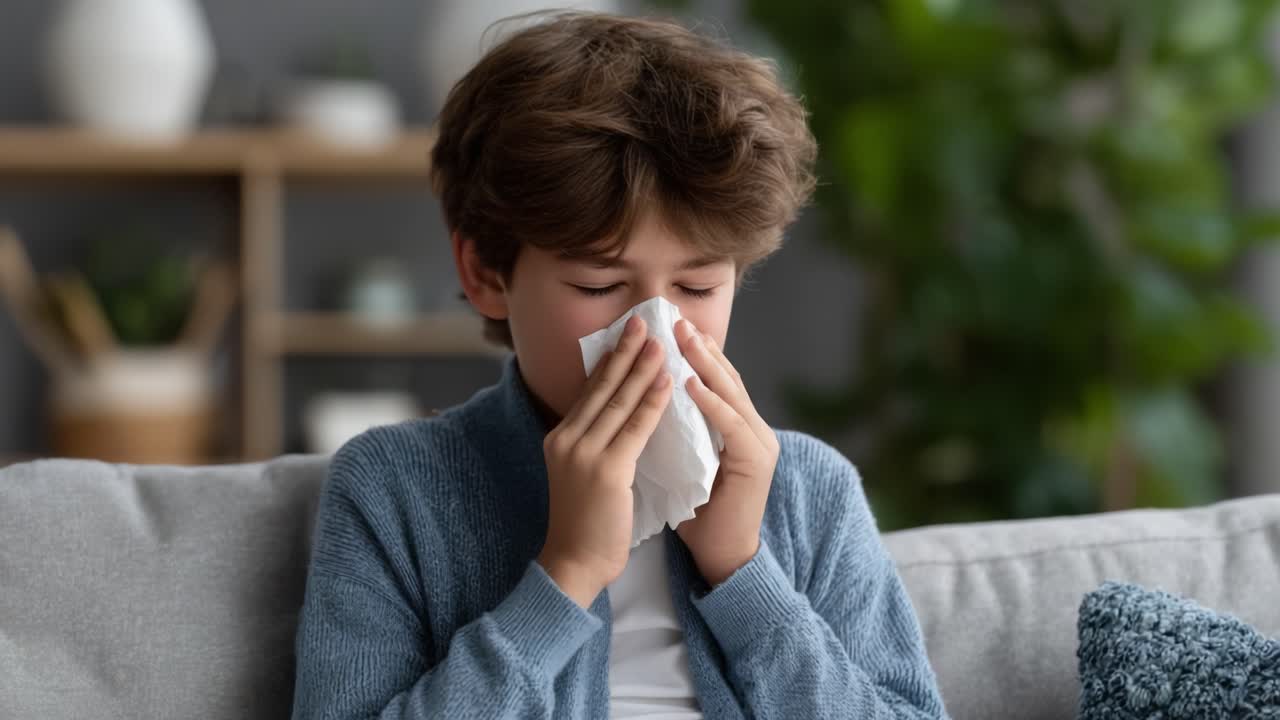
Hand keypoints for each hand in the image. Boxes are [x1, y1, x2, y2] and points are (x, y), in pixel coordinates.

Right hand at [537, 314, 672, 607]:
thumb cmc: (585, 524)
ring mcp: (583, 453)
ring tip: (660, 342)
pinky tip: (668, 382)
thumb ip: (596, 444)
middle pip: (601, 386)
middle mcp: (567, 439)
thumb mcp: (583, 475)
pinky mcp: (605, 470)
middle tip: (643, 321)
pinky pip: (634, 428)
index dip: (610, 360)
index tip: (627, 335)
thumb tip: (619, 417)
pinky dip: (652, 402)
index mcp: (560, 438)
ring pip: (618, 401)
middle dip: (624, 351)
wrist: (574, 563)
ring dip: (642, 368)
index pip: (589, 391)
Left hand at [673, 318, 779, 586]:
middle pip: (725, 377)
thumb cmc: (696, 512)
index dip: (693, 352)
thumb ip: (674, 429)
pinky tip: (690, 383)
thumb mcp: (681, 459)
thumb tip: (639, 399)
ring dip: (706, 364)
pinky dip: (711, 402)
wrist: (720, 554)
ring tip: (684, 340)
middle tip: (675, 319)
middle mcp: (752, 428)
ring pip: (731, 393)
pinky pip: (731, 424)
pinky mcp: (756, 461)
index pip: (714, 379)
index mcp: (735, 427)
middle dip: (700, 347)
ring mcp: (759, 443)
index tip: (667, 327)